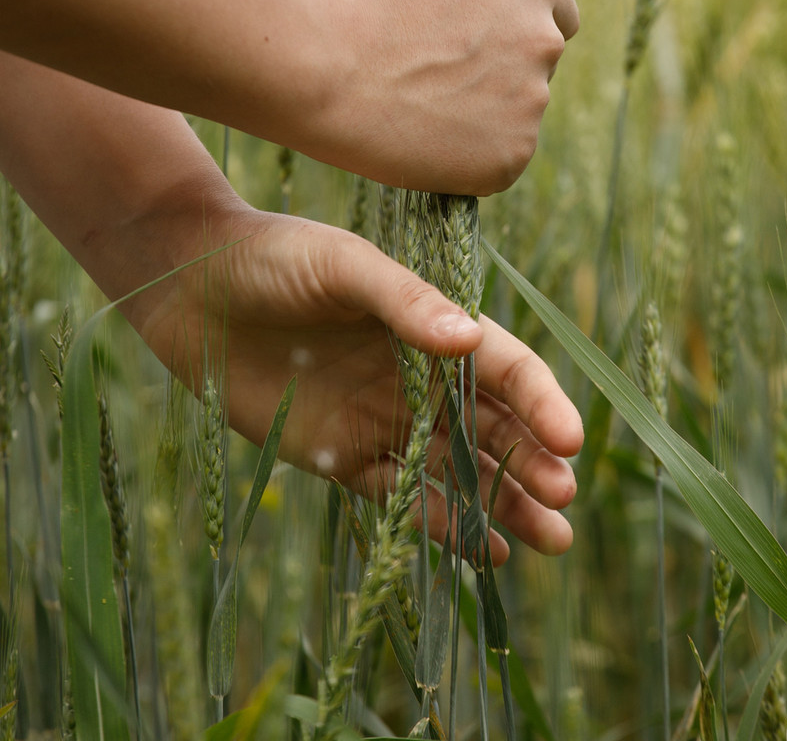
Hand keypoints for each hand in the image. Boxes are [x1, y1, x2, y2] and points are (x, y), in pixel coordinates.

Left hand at [129, 205, 582, 561]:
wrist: (193, 289)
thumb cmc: (275, 258)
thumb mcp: (343, 265)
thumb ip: (404, 301)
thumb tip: (472, 339)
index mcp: (429, 324)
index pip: (504, 367)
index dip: (541, 403)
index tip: (571, 442)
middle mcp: (417, 374)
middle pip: (493, 426)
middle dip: (533, 462)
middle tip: (564, 499)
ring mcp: (382, 418)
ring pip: (459, 470)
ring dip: (505, 503)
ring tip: (552, 540)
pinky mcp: (342, 456)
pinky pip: (403, 497)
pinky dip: (445, 526)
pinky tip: (486, 552)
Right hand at [312, 0, 578, 195]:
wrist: (321, 68)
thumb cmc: (369, 7)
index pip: (561, 18)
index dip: (509, 31)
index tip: (465, 43)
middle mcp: (545, 42)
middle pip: (538, 69)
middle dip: (498, 73)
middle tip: (428, 73)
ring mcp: (532, 104)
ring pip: (517, 116)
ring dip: (482, 116)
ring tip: (418, 103)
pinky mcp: (511, 157)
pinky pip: (498, 161)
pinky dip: (468, 158)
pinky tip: (423, 138)